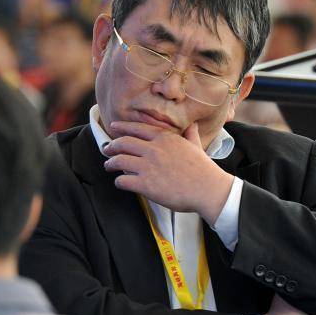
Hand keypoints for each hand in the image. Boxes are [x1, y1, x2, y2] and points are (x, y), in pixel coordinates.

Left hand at [103, 121, 233, 221]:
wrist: (208, 189)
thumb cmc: (203, 169)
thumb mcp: (196, 146)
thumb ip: (190, 135)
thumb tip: (192, 125)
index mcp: (164, 139)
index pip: (137, 129)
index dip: (122, 128)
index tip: (114, 128)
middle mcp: (153, 149)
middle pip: (123, 143)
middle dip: (112, 146)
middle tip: (107, 150)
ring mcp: (148, 167)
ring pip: (119, 161)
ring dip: (111, 163)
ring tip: (109, 166)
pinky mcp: (146, 185)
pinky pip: (123, 181)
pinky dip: (118, 182)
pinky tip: (120, 183)